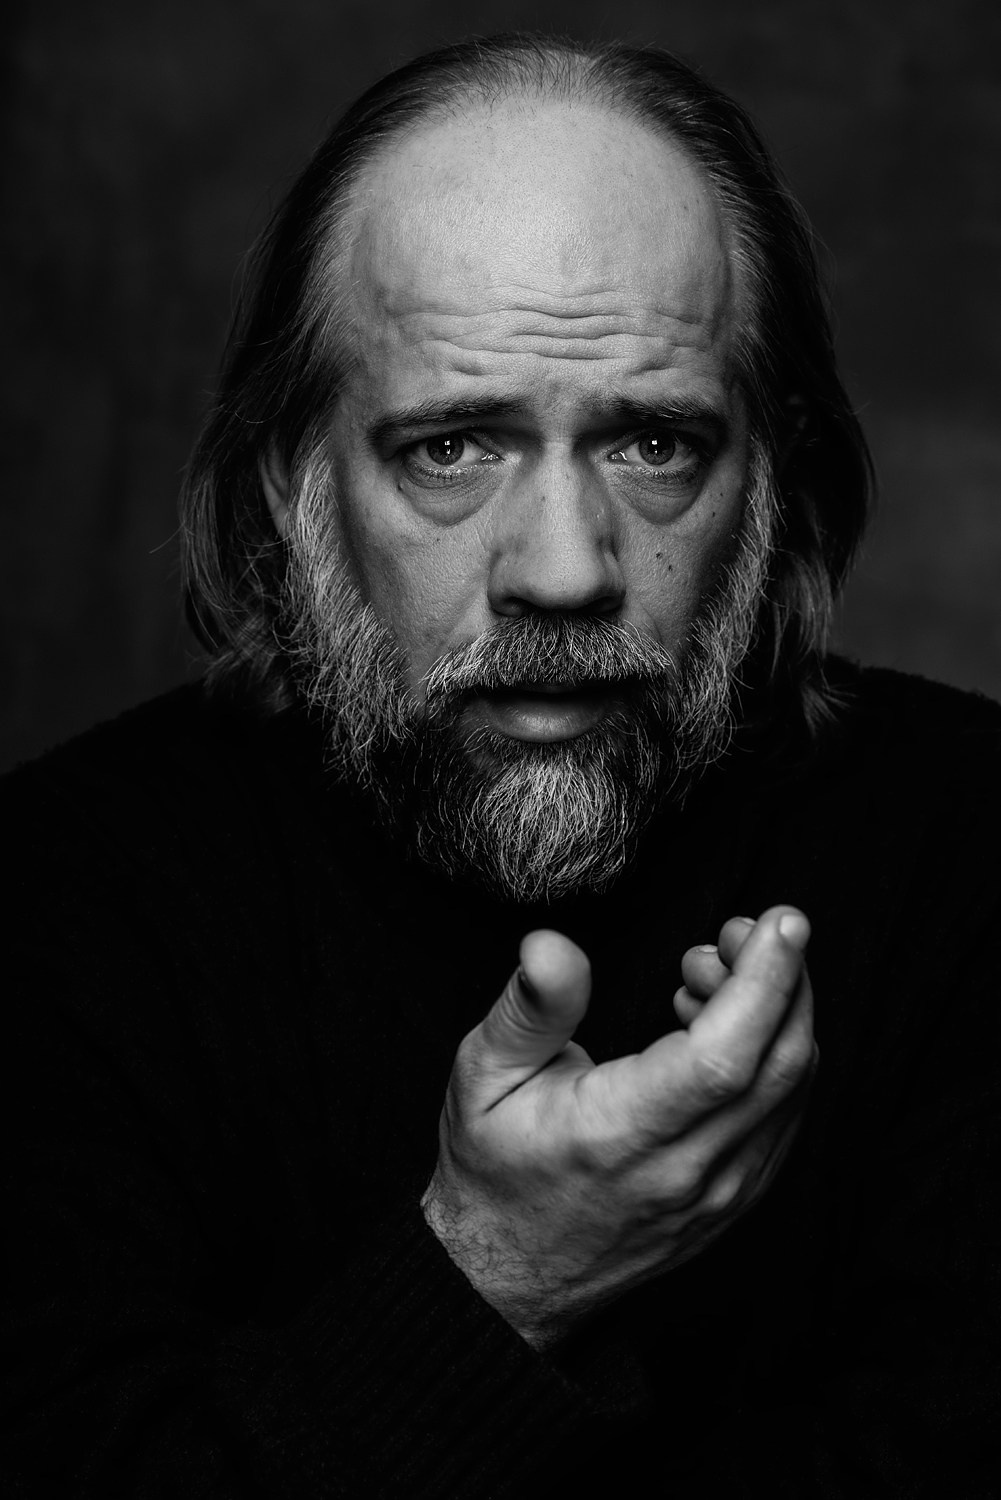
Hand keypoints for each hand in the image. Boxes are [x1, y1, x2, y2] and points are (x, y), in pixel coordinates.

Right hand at [421, 908, 815, 1348]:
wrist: (505, 1281)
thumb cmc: (492, 1166)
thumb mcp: (484, 1074)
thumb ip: (530, 1007)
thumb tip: (550, 944)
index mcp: (620, 1136)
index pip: (725, 1056)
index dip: (766, 981)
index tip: (780, 921)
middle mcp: (685, 1173)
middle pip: (780, 1065)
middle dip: (782, 977)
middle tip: (736, 929)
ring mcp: (720, 1195)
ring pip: (793, 1089)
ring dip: (778, 1013)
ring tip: (704, 975)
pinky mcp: (735, 1201)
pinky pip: (784, 1116)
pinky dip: (773, 1054)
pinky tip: (718, 1026)